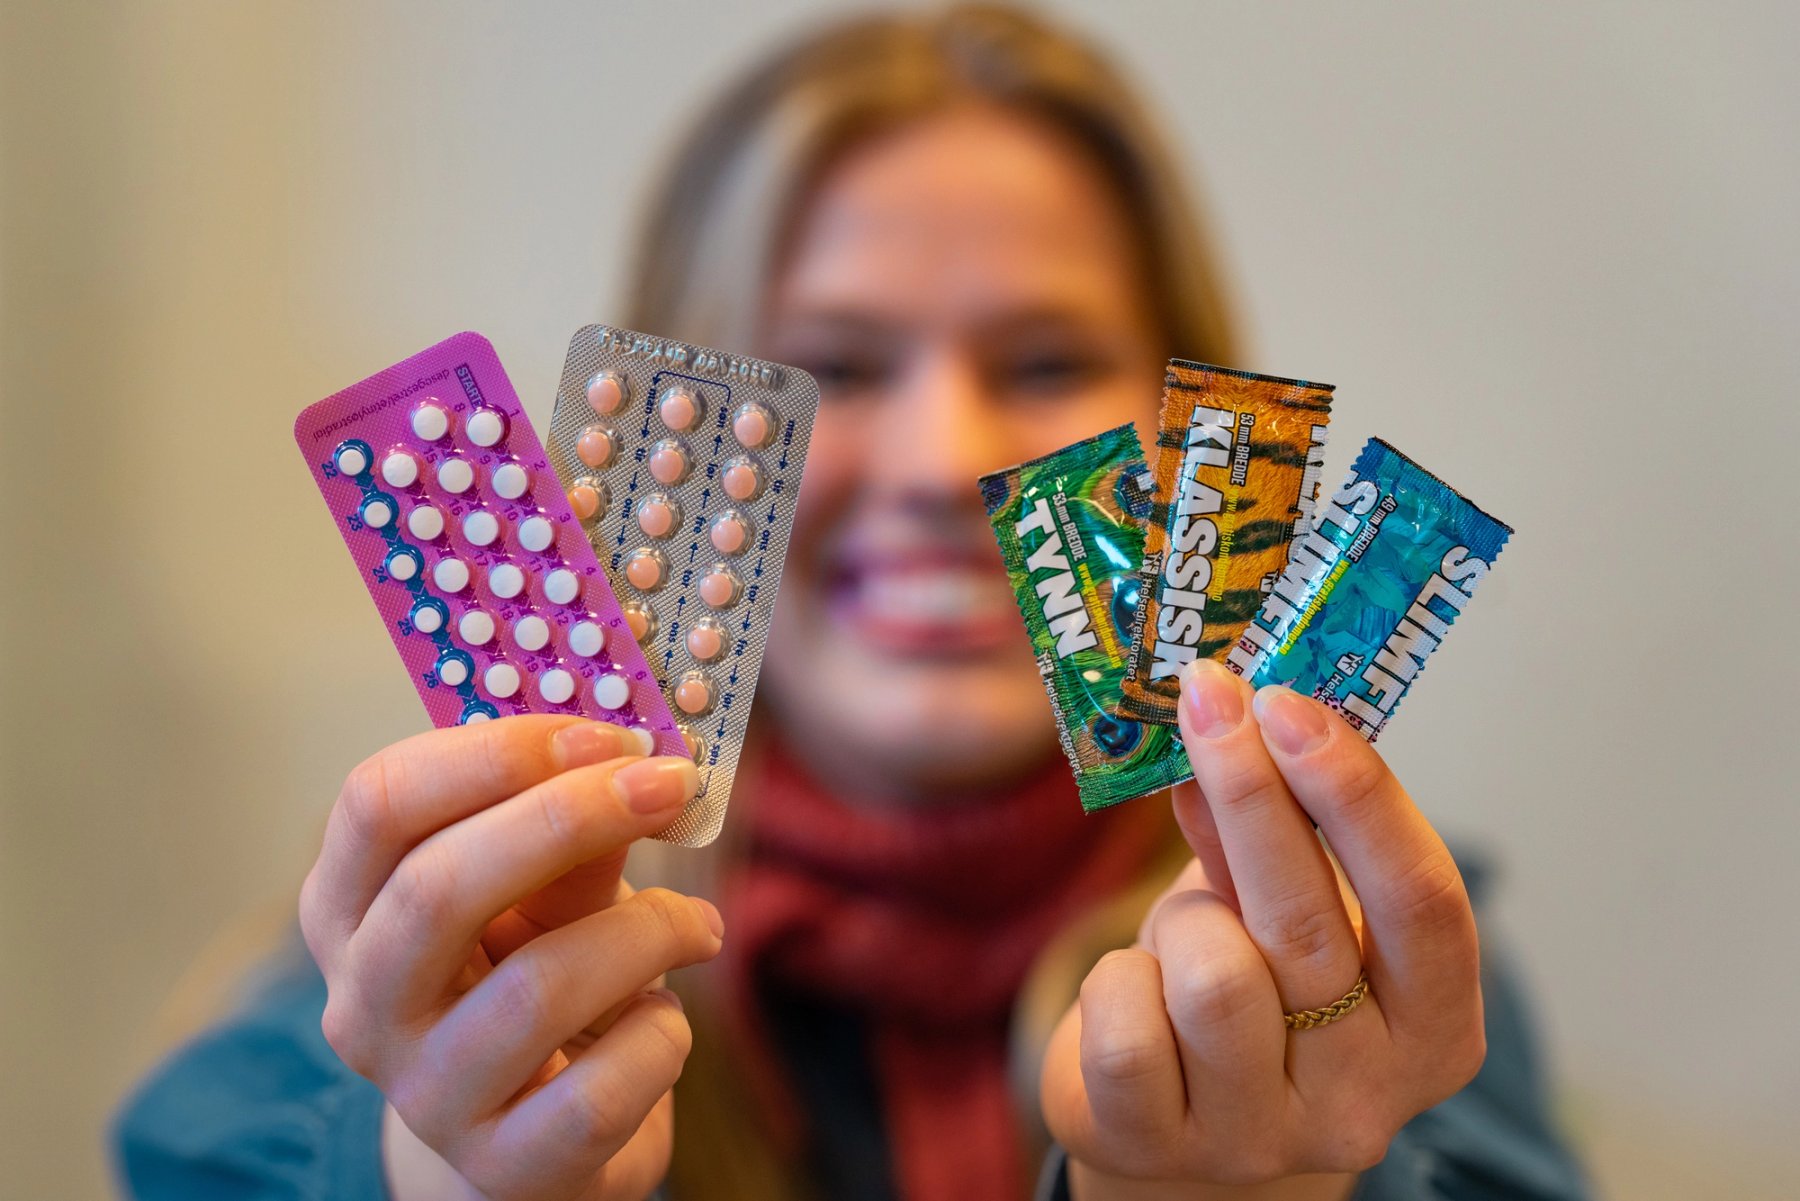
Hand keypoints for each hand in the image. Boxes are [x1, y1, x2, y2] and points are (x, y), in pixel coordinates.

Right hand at [299, 715, 722, 1200]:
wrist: (535, 1148)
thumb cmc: (535, 986)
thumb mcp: (544, 901)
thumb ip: (574, 838)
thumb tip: (633, 762)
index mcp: (350, 911)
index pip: (377, 803)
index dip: (493, 752)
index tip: (600, 730)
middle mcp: (366, 1005)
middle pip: (437, 887)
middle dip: (569, 817)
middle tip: (668, 784)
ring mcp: (426, 1097)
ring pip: (534, 989)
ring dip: (646, 934)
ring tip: (696, 926)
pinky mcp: (502, 1171)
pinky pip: (597, 1093)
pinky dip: (660, 1038)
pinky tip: (667, 1022)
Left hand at [1041, 660, 1484, 1197]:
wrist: (1168, 1115)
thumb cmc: (1247, 988)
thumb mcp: (1279, 912)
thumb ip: (1266, 835)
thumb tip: (1229, 715)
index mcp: (1435, 1033)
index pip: (1423, 903)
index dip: (1358, 795)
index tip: (1291, 703)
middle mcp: (1366, 1101)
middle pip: (1310, 923)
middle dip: (1250, 792)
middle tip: (1207, 696)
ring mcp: (1264, 1139)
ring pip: (1214, 977)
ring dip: (1179, 919)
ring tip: (1178, 933)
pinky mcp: (1159, 1149)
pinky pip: (1126, 1029)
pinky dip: (1116, 983)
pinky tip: (1134, 993)